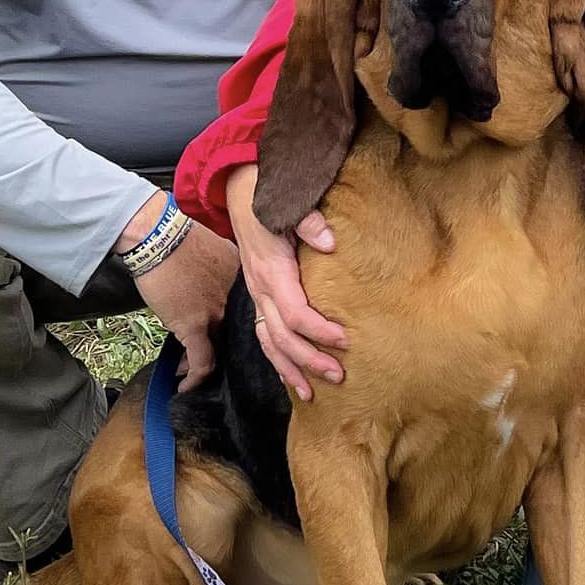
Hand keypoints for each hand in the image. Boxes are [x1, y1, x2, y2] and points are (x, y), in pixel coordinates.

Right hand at [116, 193, 241, 391]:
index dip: (241, 332)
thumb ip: (225, 272)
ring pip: (223, 352)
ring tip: (199, 379)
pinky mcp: (194, 326)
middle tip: (222, 367)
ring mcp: (217, 315)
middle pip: (240, 336)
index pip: (250, 316)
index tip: (232, 342)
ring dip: (212, 370)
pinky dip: (194, 378)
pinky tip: (185, 387)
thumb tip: (217, 283)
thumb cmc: (180, 238)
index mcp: (245, 282)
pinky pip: (201, 363)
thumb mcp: (217, 250)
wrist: (158, 235)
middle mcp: (237, 301)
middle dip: (232, 354)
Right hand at [225, 163, 346, 401]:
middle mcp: (260, 289)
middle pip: (282, 337)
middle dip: (309, 360)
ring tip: (311, 393)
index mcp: (272, 271)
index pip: (295, 313)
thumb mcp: (285, 203)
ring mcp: (256, 295)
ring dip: (290, 369)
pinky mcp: (258, 296)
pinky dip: (277, 359)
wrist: (239, 192)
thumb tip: (330, 241)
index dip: (319, 331)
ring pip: (269, 342)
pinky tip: (291, 376)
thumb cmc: (268, 198)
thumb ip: (307, 221)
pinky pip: (264, 335)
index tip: (346, 340)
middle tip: (339, 375)